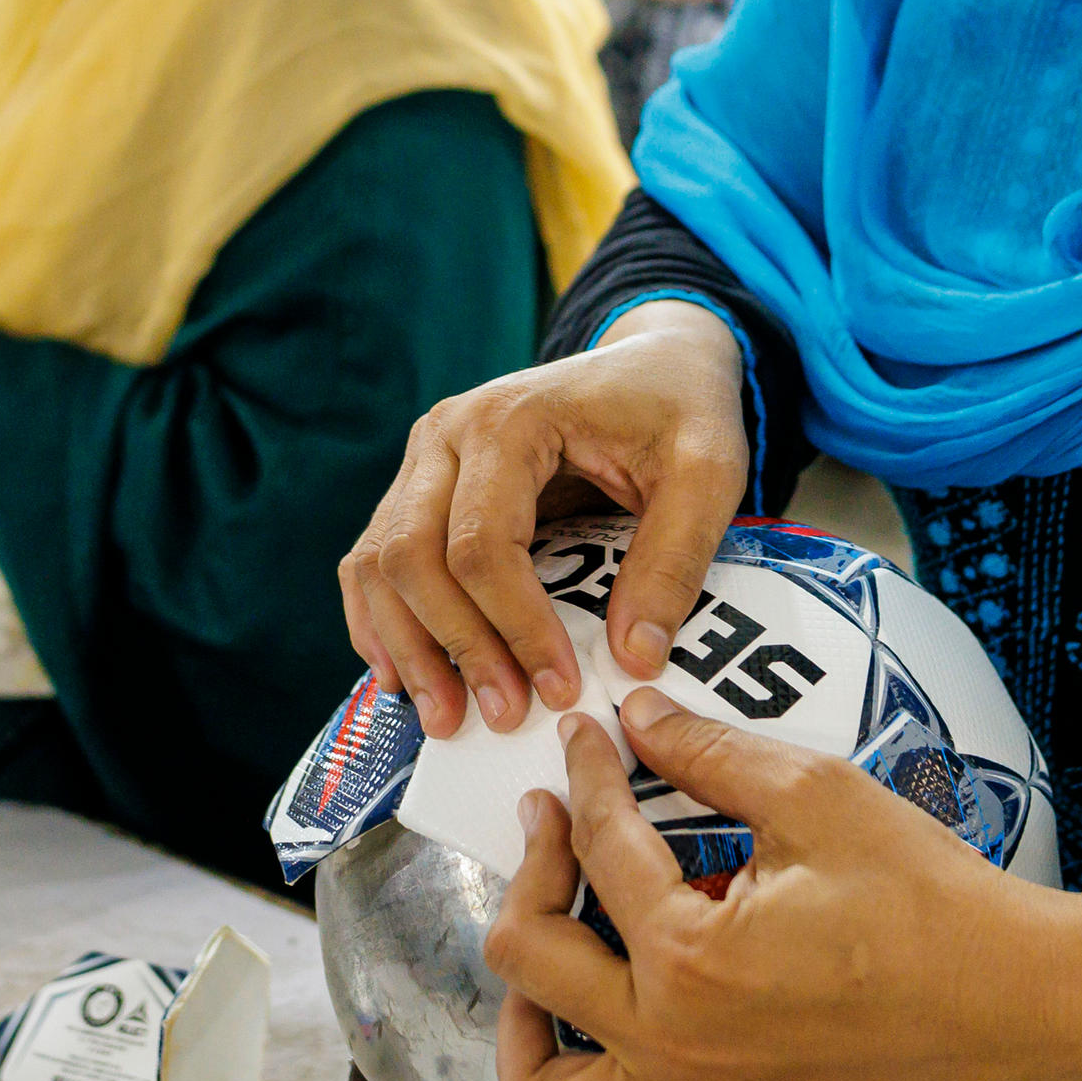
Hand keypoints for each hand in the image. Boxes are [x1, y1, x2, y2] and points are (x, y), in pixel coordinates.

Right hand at [342, 302, 747, 735]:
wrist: (654, 362)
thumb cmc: (679, 410)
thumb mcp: (708, 471)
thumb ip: (675, 559)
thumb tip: (632, 658)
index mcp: (510, 419)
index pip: (482, 542)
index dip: (514, 627)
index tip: (559, 689)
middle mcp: (446, 433)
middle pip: (412, 557)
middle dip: (455, 647)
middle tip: (504, 716)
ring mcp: (424, 459)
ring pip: (379, 564)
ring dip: (408, 647)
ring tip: (448, 718)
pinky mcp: (421, 486)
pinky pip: (373, 559)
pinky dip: (381, 620)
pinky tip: (403, 676)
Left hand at [483, 688, 1046, 1080]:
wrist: (1002, 993)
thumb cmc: (922, 898)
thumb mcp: (813, 796)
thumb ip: (708, 753)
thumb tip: (638, 716)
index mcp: (687, 955)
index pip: (599, 847)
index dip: (587, 775)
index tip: (589, 739)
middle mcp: (670, 1045)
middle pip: (528, 962)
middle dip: (531, 875)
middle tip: (558, 828)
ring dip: (517, 1034)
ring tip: (542, 971)